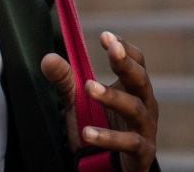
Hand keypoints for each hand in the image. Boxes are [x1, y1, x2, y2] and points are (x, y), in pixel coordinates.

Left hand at [41, 31, 157, 171]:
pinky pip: (128, 142)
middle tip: (112, 49)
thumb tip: (47, 58)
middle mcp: (145, 103)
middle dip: (126, 62)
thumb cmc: (102, 128)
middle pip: (140, 78)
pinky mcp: (142, 152)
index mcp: (134, 88)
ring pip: (134, 107)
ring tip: (89, 88)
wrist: (113, 169)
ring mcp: (146, 127)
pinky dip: (108, 137)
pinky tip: (87, 133)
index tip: (105, 36)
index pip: (136, 61)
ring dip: (112, 96)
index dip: (123, 47)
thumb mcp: (80, 104)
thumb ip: (67, 81)